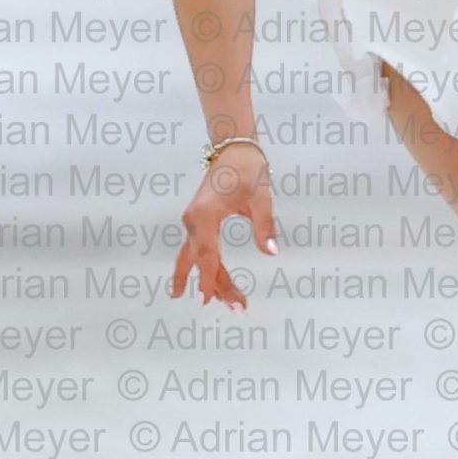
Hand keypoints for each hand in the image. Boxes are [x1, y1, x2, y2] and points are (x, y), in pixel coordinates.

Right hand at [171, 142, 280, 309]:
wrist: (233, 149)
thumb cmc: (248, 169)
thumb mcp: (261, 195)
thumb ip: (264, 224)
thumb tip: (271, 252)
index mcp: (204, 215)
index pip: (207, 254)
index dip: (208, 279)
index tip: (207, 301)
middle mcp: (193, 220)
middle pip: (204, 261)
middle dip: (218, 286)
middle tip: (239, 309)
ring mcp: (193, 221)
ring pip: (196, 258)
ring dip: (204, 279)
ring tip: (207, 304)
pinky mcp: (197, 221)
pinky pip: (194, 250)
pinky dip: (196, 267)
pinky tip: (186, 283)